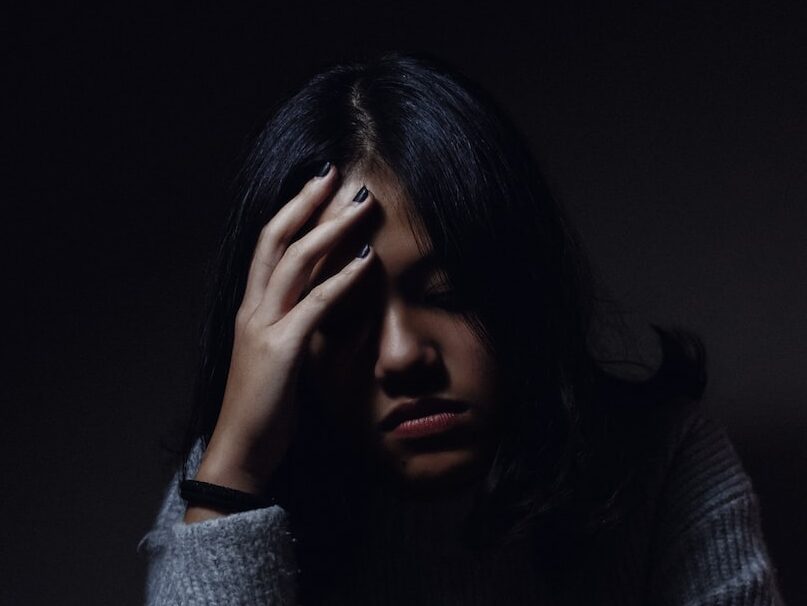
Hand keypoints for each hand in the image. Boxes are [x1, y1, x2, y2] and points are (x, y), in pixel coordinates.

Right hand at [192, 164, 374, 495]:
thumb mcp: (277, 356)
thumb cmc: (263, 407)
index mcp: (251, 308)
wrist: (241, 450)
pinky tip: (366, 260)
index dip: (292, 212)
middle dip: (305, 203)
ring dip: (329, 229)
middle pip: (277, 240)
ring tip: (359, 206)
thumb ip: (293, 324)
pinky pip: (314, 304)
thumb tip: (323, 304)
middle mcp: (253, 309)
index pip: (269, 246)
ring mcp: (263, 327)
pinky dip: (342, 279)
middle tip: (335, 173)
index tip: (317, 185)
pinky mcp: (282, 350)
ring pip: (295, 262)